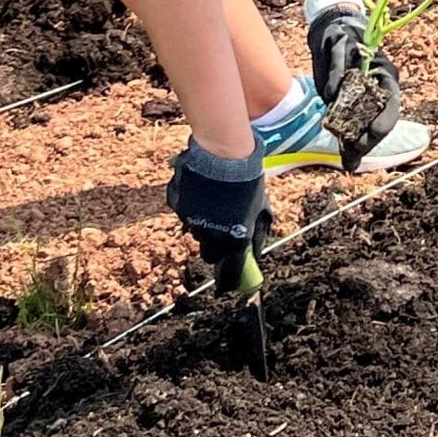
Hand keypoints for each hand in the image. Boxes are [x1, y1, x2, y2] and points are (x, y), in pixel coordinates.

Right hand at [167, 140, 272, 293]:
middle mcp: (210, 235)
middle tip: (223, 229)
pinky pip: (182, 209)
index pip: (230, 274)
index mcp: (233, 240)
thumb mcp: (261, 209)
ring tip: (215, 199)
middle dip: (216, 247)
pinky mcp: (177, 202)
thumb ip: (257, 234)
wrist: (224, 153)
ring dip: (204, 222)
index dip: (229, 281)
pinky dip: (190, 203)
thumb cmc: (247, 180)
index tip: (229, 284)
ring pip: (195, 230)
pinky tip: (201, 188)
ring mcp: (191, 218)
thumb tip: (256, 255)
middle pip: (209, 254)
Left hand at [305, 0, 400, 165]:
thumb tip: (332, 96)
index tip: (368, 138)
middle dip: (367, 143)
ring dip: (359, 145)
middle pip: (380, 122)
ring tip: (348, 162)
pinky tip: (346, 151)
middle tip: (352, 161)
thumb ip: (337, 70)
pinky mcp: (354, 102)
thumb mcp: (337, 46)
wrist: (332, 29)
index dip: (380, 124)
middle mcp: (381, 88)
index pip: (389, 104)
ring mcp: (368, 96)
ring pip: (369, 126)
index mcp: (384, 74)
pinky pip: (356, 123)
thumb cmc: (339, 35)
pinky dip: (351, 138)